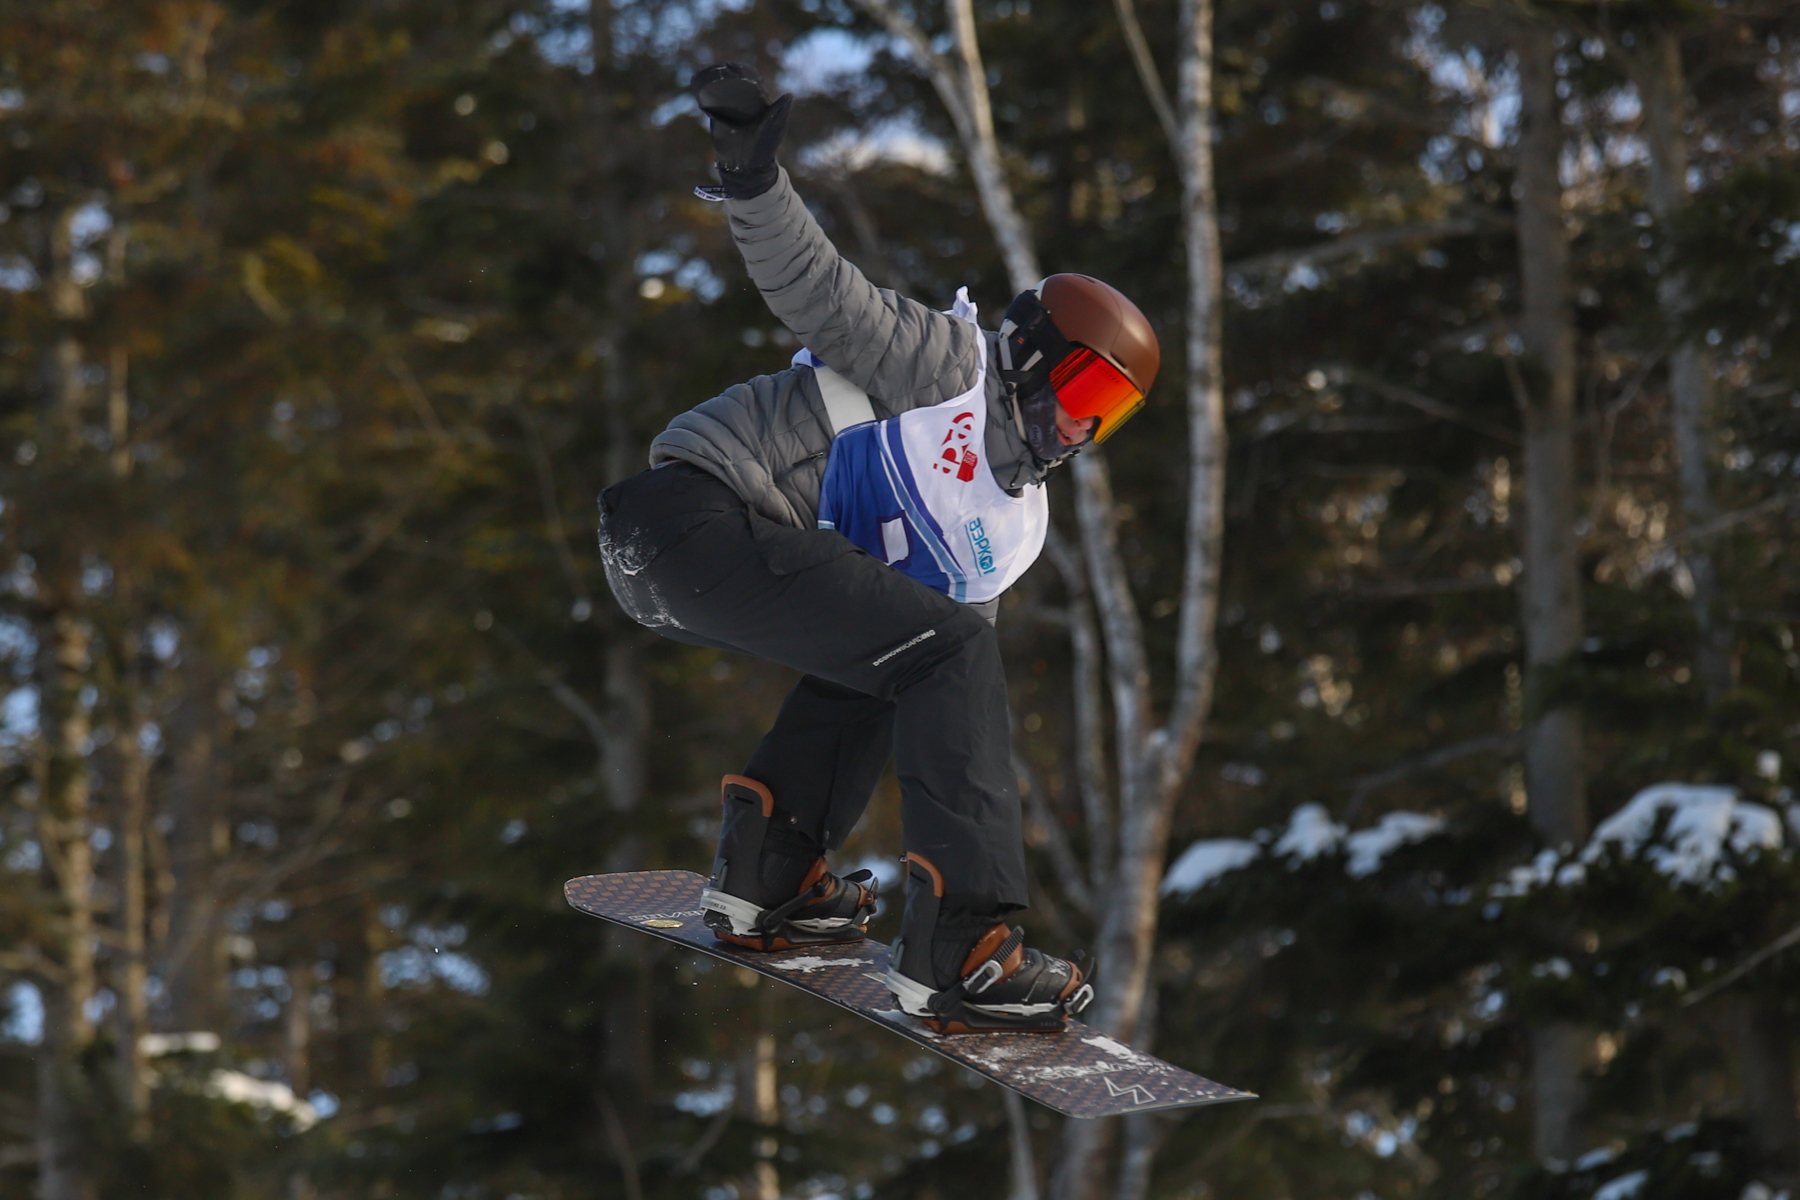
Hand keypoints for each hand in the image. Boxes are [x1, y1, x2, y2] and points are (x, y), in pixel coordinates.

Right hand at [690, 62, 791, 199]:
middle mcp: (745, 107)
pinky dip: (707, 97)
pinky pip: (713, 106)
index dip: (743, 73)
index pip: (751, 83)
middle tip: (719, 69)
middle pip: (734, 86)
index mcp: (759, 105)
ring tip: (710, 75)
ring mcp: (731, 113)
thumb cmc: (764, 149)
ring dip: (716, 85)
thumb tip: (789, 94)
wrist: (748, 169)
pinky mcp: (719, 122)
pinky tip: (701, 88)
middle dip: (727, 76)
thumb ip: (779, 112)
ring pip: (722, 94)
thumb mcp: (773, 128)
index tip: (734, 66)